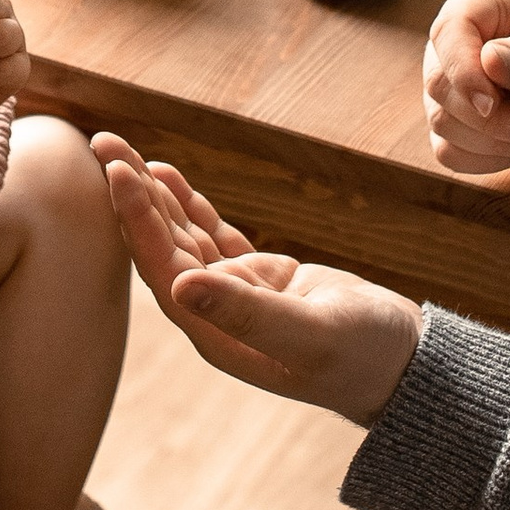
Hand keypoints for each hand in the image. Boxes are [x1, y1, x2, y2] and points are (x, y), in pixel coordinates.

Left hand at [93, 134, 421, 425]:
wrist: (406, 366)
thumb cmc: (363, 357)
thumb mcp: (308, 333)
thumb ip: (247, 313)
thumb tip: (179, 288)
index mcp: (217, 335)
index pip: (163, 268)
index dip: (138, 220)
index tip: (117, 172)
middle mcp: (216, 315)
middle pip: (161, 247)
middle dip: (133, 197)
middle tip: (103, 143)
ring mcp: (237, 295)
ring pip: (183, 236)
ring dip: (154, 196)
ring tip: (122, 151)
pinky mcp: (262, 279)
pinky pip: (212, 235)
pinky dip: (190, 205)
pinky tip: (167, 176)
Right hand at [421, 0, 509, 172]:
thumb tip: (488, 61)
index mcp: (488, 3)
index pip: (448, 32)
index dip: (461, 70)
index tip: (492, 104)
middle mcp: (464, 41)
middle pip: (438, 83)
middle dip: (488, 119)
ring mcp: (460, 84)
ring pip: (441, 121)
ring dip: (494, 142)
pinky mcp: (465, 124)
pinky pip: (449, 151)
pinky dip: (488, 159)